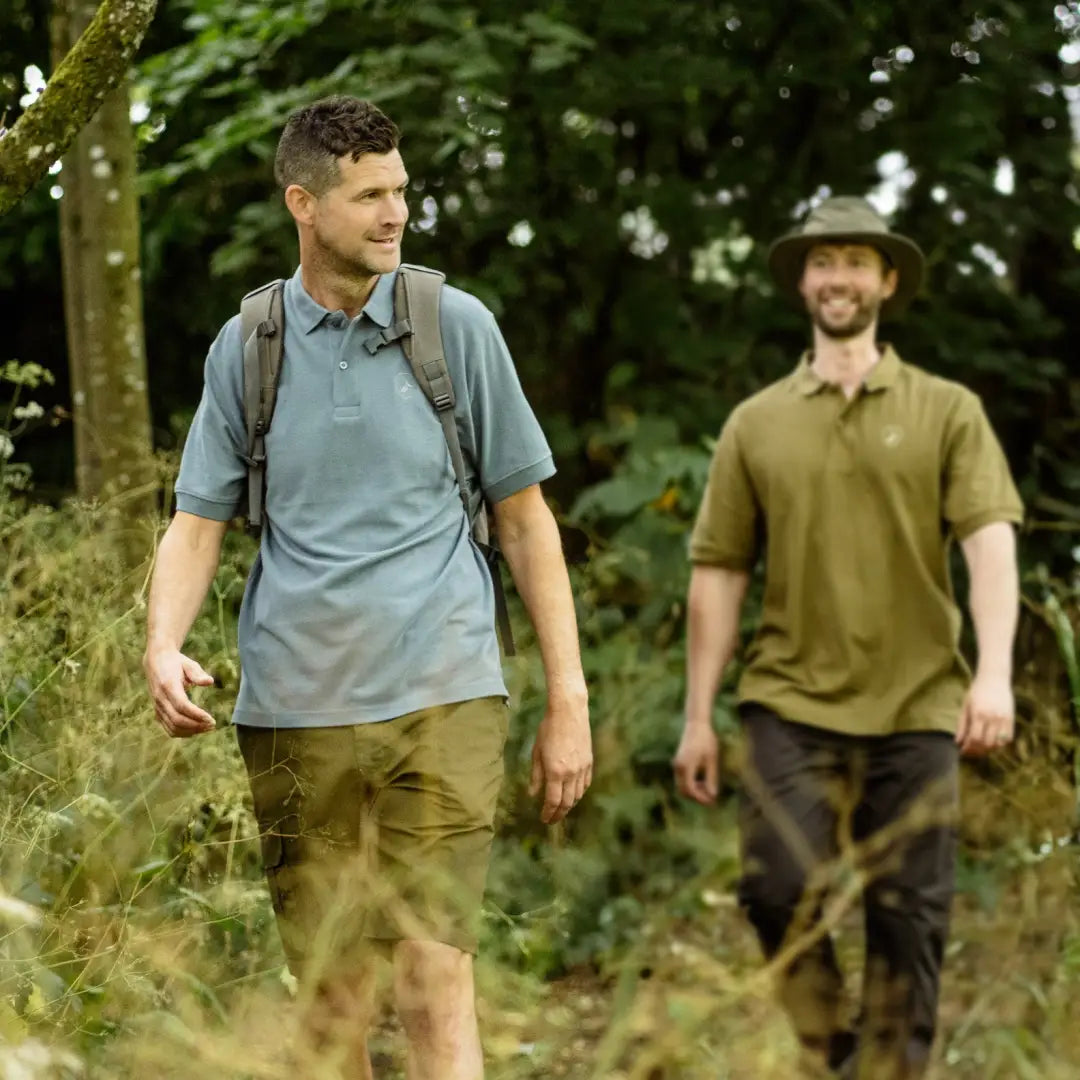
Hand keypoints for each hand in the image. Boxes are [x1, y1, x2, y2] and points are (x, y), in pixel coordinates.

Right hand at [144, 647, 215, 737]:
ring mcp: (157, 706)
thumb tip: (209, 682)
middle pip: (177, 719)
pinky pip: (167, 727)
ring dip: (190, 731)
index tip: (211, 719)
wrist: (156, 661)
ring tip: (206, 728)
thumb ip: (198, 673)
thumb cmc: (177, 662)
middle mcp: (160, 698)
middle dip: (196, 725)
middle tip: (212, 725)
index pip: (182, 706)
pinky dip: (181, 733)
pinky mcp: (157, 711)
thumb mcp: (188, 664)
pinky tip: (195, 730)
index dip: (197, 715)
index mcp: (168, 686)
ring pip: (171, 726)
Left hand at [529, 695, 591, 823]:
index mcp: (555, 771)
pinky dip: (579, 793)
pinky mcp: (589, 761)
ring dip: (569, 805)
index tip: (544, 819)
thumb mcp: (536, 752)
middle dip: (559, 814)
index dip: (548, 813)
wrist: (569, 712)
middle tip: (552, 819)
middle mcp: (571, 773)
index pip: (553, 801)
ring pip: (578, 795)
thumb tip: (533, 794)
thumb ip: (536, 775)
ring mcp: (582, 768)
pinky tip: (573, 794)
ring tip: (561, 808)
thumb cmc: (548, 729)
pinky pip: (585, 784)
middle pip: (567, 802)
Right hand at [673, 722, 719, 803]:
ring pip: (682, 786)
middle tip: (711, 799)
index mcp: (686, 766)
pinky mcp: (678, 763)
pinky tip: (702, 781)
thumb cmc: (706, 740)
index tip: (712, 801)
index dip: (701, 798)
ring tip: (708, 789)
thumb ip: (711, 778)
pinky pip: (682, 779)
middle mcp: (678, 767)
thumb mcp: (712, 760)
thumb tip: (713, 796)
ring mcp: (677, 765)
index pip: (691, 790)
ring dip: (694, 791)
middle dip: (697, 797)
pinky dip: (691, 784)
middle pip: (684, 790)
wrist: (696, 725)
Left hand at [956, 673, 1013, 755]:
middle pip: (986, 744)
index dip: (968, 748)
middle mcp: (992, 718)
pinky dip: (1000, 744)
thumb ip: (961, 725)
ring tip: (980, 747)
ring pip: (998, 744)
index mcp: (978, 714)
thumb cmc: (976, 692)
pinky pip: (1008, 739)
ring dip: (988, 749)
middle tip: (970, 751)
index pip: (974, 739)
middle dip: (977, 751)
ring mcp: (1004, 719)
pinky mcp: (1011, 719)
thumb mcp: (965, 706)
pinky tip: (991, 742)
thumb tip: (957, 742)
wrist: (994, 679)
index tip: (962, 750)